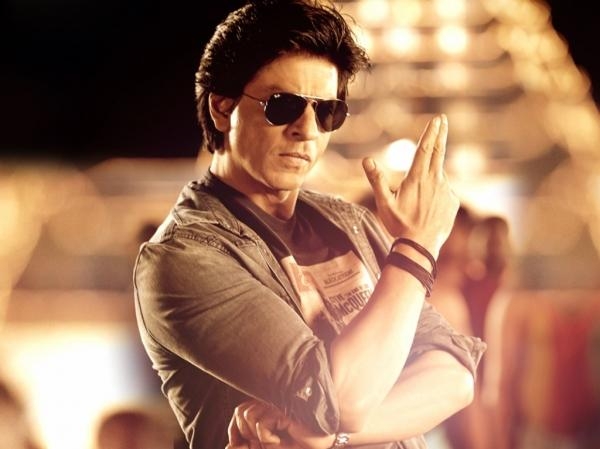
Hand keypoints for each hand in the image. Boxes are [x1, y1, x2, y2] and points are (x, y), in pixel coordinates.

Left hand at [225, 400, 334, 448]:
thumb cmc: (301, 442)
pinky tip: (280, 439)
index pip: (239, 411)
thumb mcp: (271, 448)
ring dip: (257, 436)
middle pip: (240, 412)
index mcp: (266, 408)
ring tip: (273, 442)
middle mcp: (270, 403)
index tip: (237, 445)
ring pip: (249, 416)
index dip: (234, 430)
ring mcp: (277, 405)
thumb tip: (229, 447)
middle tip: (262, 444)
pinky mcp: (283, 411)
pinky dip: (267, 438)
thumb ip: (252, 447)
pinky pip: (261, 424)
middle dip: (244, 434)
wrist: (323, 442)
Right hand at [362, 114, 458, 256]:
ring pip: (439, 175)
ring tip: (418, 200)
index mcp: (417, 178)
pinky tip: (427, 211)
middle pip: (438, 152)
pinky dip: (436, 194)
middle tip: (443, 119)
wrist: (421, 246)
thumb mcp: (384, 203)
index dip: (431, 133)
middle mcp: (435, 180)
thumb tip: (366, 160)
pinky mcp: (453, 201)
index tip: (437, 119)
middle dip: (440, 134)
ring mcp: (446, 191)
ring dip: (431, 178)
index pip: (425, 149)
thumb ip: (376, 180)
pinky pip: (444, 191)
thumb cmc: (399, 225)